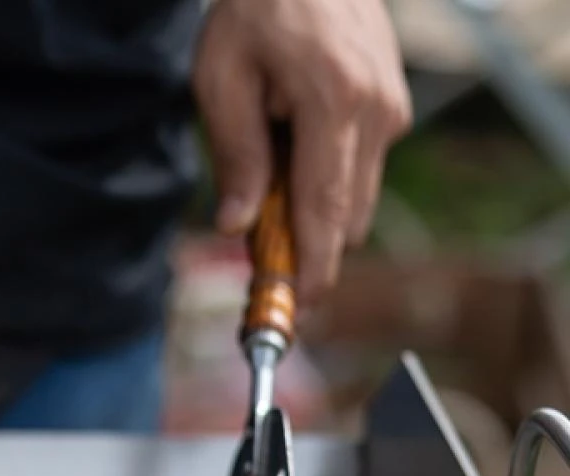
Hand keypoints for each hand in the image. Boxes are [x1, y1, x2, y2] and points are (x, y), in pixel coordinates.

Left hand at [194, 0, 412, 302]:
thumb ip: (235, 156)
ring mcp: (391, 109)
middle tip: (255, 252)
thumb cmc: (253, 13)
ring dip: (311, 210)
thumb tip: (235, 225)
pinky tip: (288, 154)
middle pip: (346, 215)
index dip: (311, 266)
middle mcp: (376, 112)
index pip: (325, 209)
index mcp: (334, 104)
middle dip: (304, 244)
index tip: (297, 308)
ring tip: (263, 185)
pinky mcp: (391, 107)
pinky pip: (358, 168)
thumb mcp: (222, 80)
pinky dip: (324, 181)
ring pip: (355, 196)